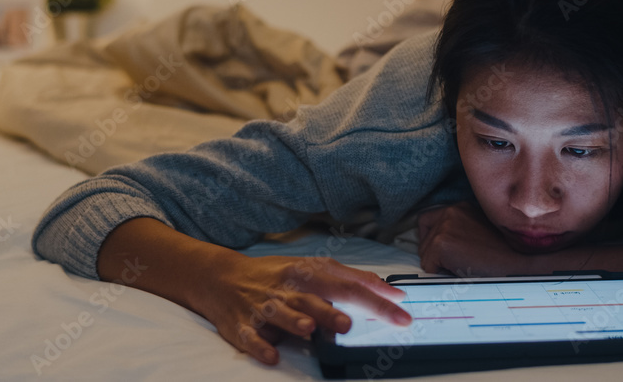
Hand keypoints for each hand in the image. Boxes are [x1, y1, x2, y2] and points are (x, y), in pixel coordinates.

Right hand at [193, 253, 411, 364]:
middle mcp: (286, 290)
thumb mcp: (312, 268)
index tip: (401, 313)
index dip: (374, 300)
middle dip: (328, 312)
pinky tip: (271, 354)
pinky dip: (260, 346)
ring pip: (279, 314)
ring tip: (308, 329)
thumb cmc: (277, 276)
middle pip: (311, 299)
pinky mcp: (241, 326)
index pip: (347, 286)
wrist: (221, 278)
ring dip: (293, 322)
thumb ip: (350, 278)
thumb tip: (389, 290)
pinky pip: (251, 337)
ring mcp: (262, 307)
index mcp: (307, 274)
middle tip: (349, 323)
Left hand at [417, 201, 525, 275]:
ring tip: (464, 265)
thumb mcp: (478, 232)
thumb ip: (458, 230)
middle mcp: (451, 211)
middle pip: (423, 236)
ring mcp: (445, 225)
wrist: (518, 264)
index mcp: (461, 207)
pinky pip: (428, 265)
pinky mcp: (442, 243)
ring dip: (440, 264)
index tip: (447, 252)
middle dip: (435, 253)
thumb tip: (436, 246)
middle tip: (458, 261)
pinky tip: (461, 270)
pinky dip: (441, 273)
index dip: (433, 239)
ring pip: (425, 253)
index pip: (427, 220)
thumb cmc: (501, 254)